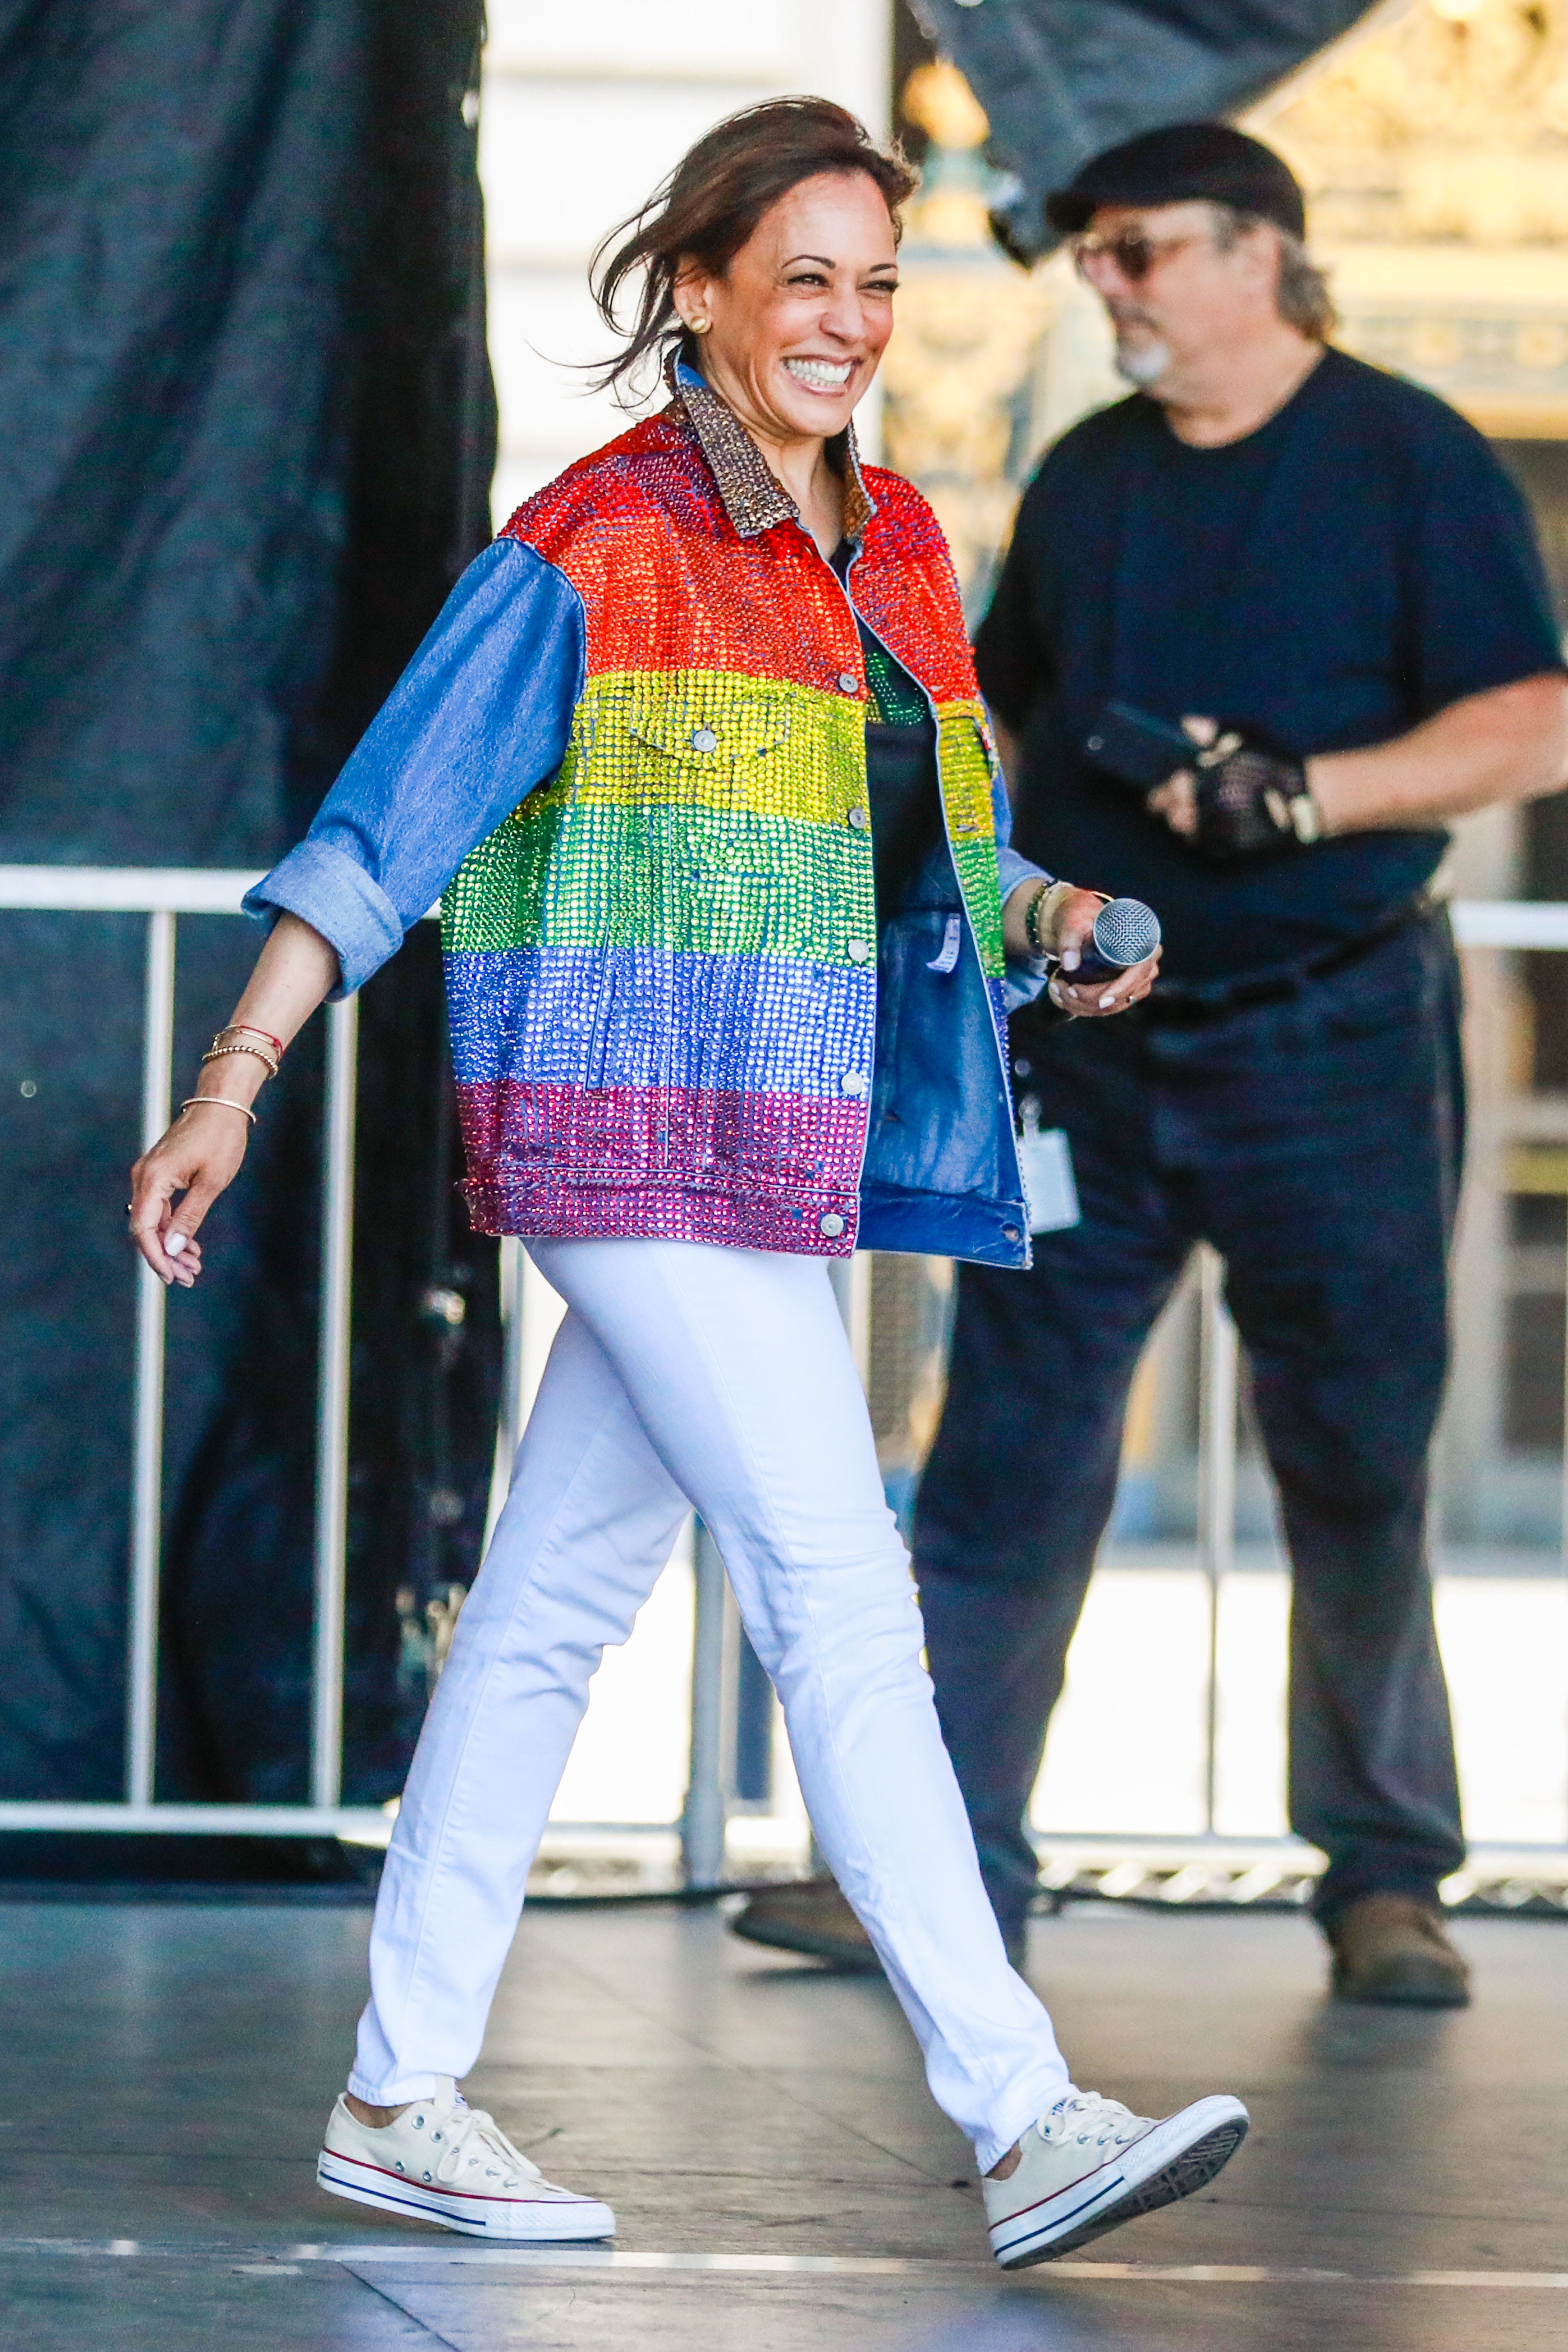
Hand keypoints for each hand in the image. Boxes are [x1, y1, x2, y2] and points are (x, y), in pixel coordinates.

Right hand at [129, 1101, 248, 1286]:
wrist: (221, 1106)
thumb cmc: (220, 1139)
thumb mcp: (211, 1183)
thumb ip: (189, 1217)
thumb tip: (171, 1249)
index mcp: (152, 1178)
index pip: (143, 1228)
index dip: (155, 1257)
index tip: (172, 1277)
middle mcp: (144, 1177)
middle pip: (145, 1228)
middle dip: (166, 1257)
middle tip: (189, 1279)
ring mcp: (149, 1176)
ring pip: (153, 1222)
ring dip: (171, 1246)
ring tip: (194, 1268)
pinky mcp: (159, 1175)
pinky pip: (160, 1209)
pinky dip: (173, 1229)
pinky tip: (190, 1247)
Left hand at [1035, 884, 1160, 1018]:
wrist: (1079, 921)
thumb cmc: (1081, 918)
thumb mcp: (1073, 923)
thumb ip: (1069, 941)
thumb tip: (1069, 965)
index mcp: (1143, 943)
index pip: (1139, 973)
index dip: (1121, 989)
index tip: (1100, 1000)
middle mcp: (1146, 965)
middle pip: (1124, 996)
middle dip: (1092, 1000)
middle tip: (1065, 990)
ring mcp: (1136, 982)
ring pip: (1113, 1006)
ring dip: (1084, 1005)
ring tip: (1058, 990)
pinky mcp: (1123, 991)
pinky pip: (1107, 1008)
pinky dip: (1084, 1007)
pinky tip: (1063, 998)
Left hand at [1148, 716, 1319, 861]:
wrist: (1306, 798)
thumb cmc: (1275, 762)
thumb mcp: (1247, 737)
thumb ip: (1213, 730)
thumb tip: (1186, 723)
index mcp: (1207, 777)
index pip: (1168, 791)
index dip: (1159, 795)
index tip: (1156, 798)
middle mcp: (1208, 805)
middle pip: (1172, 815)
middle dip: (1170, 810)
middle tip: (1171, 808)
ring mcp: (1219, 828)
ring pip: (1186, 831)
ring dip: (1185, 824)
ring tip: (1191, 816)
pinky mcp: (1231, 847)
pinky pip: (1204, 845)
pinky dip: (1201, 838)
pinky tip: (1210, 827)